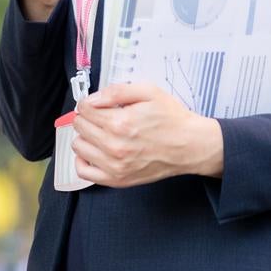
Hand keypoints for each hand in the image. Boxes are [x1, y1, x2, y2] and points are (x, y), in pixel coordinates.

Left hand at [70, 82, 224, 187]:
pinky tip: (92, 151)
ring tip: (99, 133)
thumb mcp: (148, 92)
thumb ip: (116, 91)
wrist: (191, 145)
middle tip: (100, 116)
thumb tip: (92, 98)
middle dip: (87, 117)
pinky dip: (83, 160)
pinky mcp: (118, 179)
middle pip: (79, 126)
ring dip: (85, 136)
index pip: (84, 109)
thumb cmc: (172, 120)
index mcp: (120, 123)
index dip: (89, 102)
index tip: (96, 104)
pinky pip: (84, 172)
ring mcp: (115, 165)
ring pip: (78, 146)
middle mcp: (115, 146)